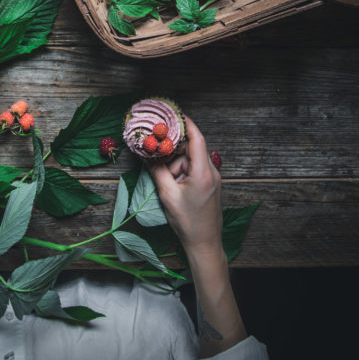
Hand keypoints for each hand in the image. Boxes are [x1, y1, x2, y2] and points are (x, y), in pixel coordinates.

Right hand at [148, 116, 221, 256]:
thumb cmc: (188, 222)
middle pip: (191, 149)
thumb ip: (157, 172)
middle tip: (157, 157)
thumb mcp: (168, 195)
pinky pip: (194, 170)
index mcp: (203, 172)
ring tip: (166, 183)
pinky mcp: (210, 186)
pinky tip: (172, 185)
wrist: (205, 244)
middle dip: (173, 152)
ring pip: (190, 161)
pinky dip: (181, 173)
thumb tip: (146, 155)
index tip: (174, 114)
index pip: (197, 138)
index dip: (186, 124)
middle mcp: (211, 172)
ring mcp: (212, 179)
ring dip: (176, 166)